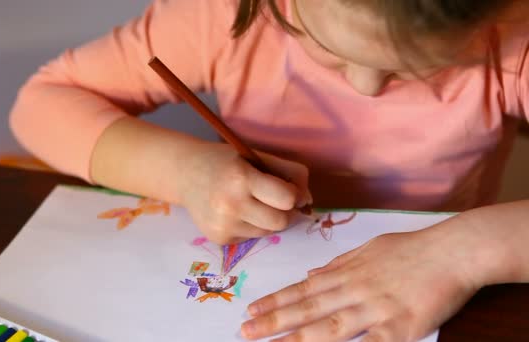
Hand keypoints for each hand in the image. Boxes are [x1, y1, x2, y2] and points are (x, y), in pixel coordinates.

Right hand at [178, 143, 310, 244]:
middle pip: (281, 222)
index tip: (290, 189)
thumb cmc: (226, 162)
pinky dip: (250, 226)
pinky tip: (235, 212)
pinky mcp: (218, 239)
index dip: (295, 195)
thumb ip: (288, 173)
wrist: (184, 174)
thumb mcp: (256, 156)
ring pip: (268, 232)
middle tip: (275, 199)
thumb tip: (308, 201)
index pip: (287, 198)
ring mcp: (222, 225)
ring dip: (267, 219)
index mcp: (241, 178)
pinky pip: (251, 237)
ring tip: (251, 203)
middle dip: (285, 212)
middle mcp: (230, 204)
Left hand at [241, 215, 496, 340]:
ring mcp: (375, 308)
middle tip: (247, 330)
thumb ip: (338, 264)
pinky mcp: (400, 326)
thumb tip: (312, 274)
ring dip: (299, 337)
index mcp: (347, 273)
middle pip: (308, 308)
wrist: (452, 251)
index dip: (276, 301)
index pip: (303, 289)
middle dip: (275, 320)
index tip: (252, 309)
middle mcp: (354, 290)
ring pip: (330, 326)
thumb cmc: (411, 249)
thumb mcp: (368, 249)